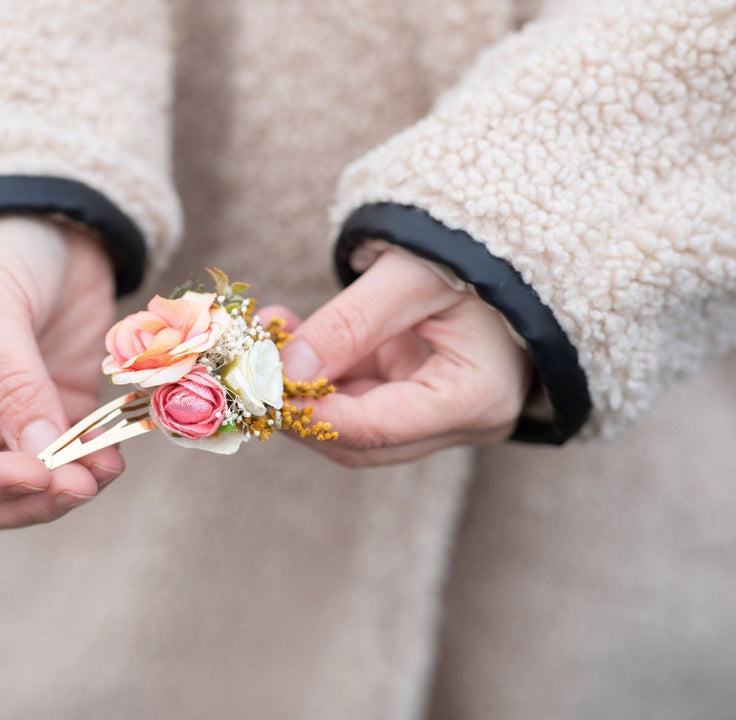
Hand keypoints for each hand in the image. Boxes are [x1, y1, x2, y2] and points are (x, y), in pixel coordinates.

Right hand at [0, 216, 122, 531]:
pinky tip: (112, 459)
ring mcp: (1, 427)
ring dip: (64, 490)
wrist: (41, 219)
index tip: (39, 475)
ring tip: (102, 471)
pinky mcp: (52, 417)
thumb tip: (42, 455)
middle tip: (79, 484)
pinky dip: (90, 467)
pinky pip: (68, 462)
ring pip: (25, 493)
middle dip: (29, 499)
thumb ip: (13, 384)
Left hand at [272, 249, 532, 465]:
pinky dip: (319, 372)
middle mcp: (462, 421)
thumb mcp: (409, 277)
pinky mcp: (419, 395)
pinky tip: (288, 335)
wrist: (513, 241)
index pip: (374, 429)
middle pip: (359, 441)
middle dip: (298, 408)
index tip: (257, 385)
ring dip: (302, 388)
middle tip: (248, 369)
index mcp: (475, 398)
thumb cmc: (476, 251)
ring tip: (266, 336)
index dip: (307, 413)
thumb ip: (348, 325)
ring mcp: (440, 413)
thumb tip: (285, 373)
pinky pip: (358, 398)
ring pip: (352, 423)